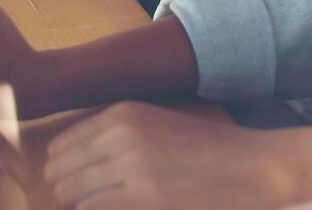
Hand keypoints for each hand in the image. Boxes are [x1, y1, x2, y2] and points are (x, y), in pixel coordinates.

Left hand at [44, 102, 293, 208]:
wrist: (252, 165)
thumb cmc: (207, 150)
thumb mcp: (157, 124)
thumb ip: (117, 136)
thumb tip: (72, 161)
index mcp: (122, 112)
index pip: (62, 144)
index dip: (64, 170)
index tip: (78, 185)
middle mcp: (121, 131)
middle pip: (59, 168)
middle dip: (65, 189)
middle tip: (87, 201)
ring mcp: (131, 162)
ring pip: (69, 192)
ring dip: (79, 205)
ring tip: (106, 205)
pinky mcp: (143, 194)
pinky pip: (91, 209)